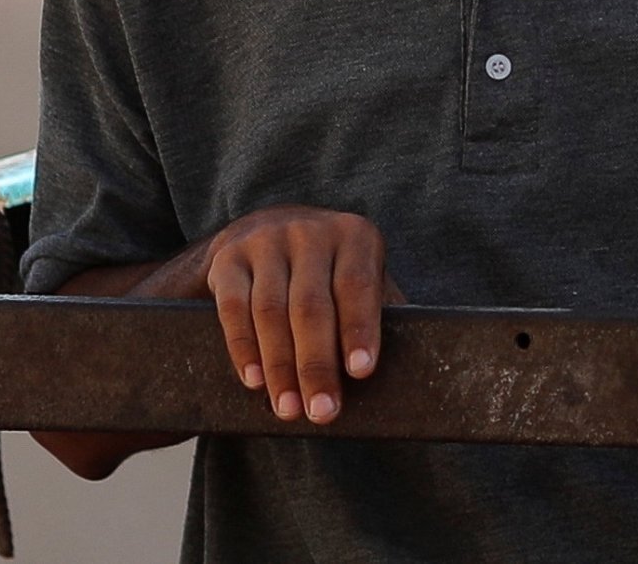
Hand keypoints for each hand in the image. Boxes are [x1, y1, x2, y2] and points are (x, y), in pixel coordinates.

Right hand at [199, 206, 404, 425]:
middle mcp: (310, 232)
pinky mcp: (228, 259)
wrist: (265, 227)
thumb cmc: (328, 268)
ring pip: (271, 312)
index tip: (361, 372)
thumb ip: (377, 308)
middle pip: (312, 306)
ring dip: (280, 367)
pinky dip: (244, 349)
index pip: (358, 286)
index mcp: (354, 235)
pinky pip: (234, 309)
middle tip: (323, 411)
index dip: (359, 330)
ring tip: (289, 409)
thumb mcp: (358, 273)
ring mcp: (266, 241)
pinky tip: (255, 381)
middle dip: (317, 364)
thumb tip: (409, 363)